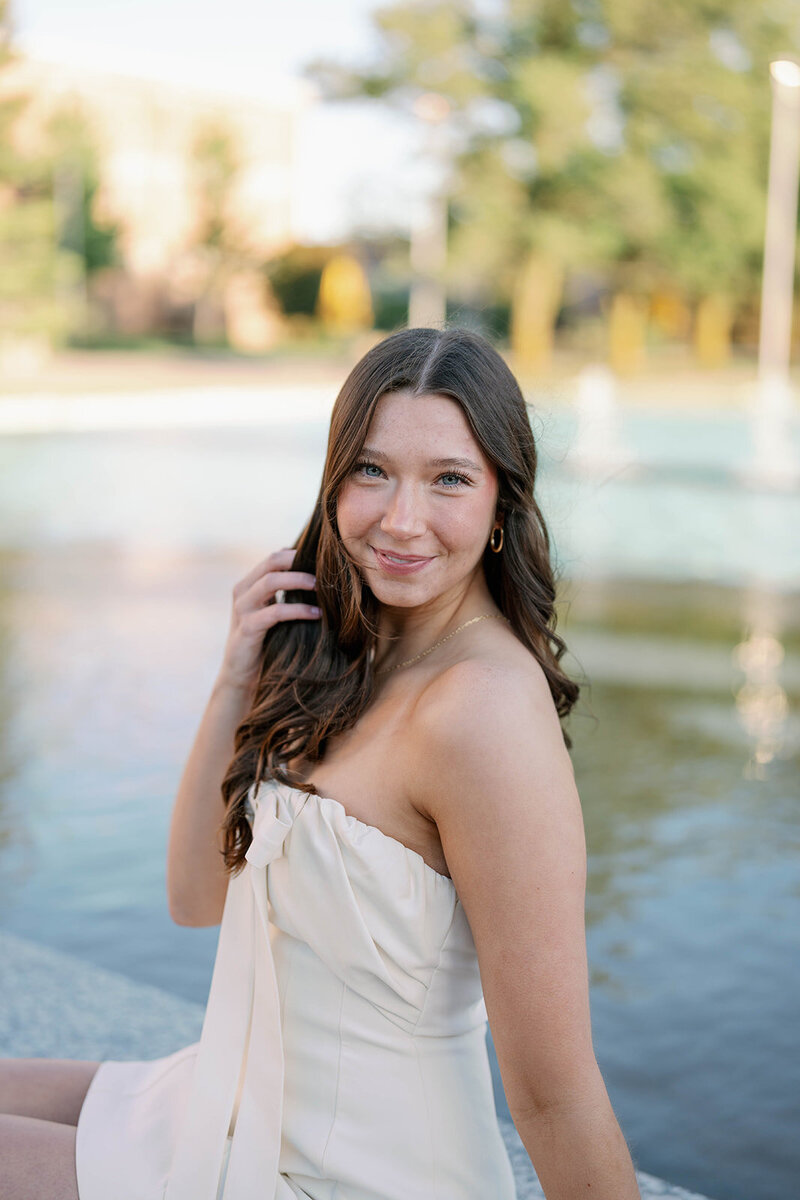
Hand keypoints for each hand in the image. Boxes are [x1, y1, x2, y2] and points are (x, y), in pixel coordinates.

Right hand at [217, 548, 318, 692]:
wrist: (242, 674)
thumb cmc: (265, 641)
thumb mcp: (273, 612)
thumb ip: (285, 594)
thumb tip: (321, 577)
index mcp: (249, 584)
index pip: (274, 557)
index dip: (298, 554)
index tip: (323, 560)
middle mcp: (242, 591)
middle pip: (271, 562)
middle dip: (299, 562)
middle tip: (324, 569)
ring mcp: (242, 609)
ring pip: (270, 582)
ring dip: (299, 581)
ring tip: (321, 587)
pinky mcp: (247, 628)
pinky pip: (275, 612)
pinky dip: (298, 610)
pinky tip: (317, 613)